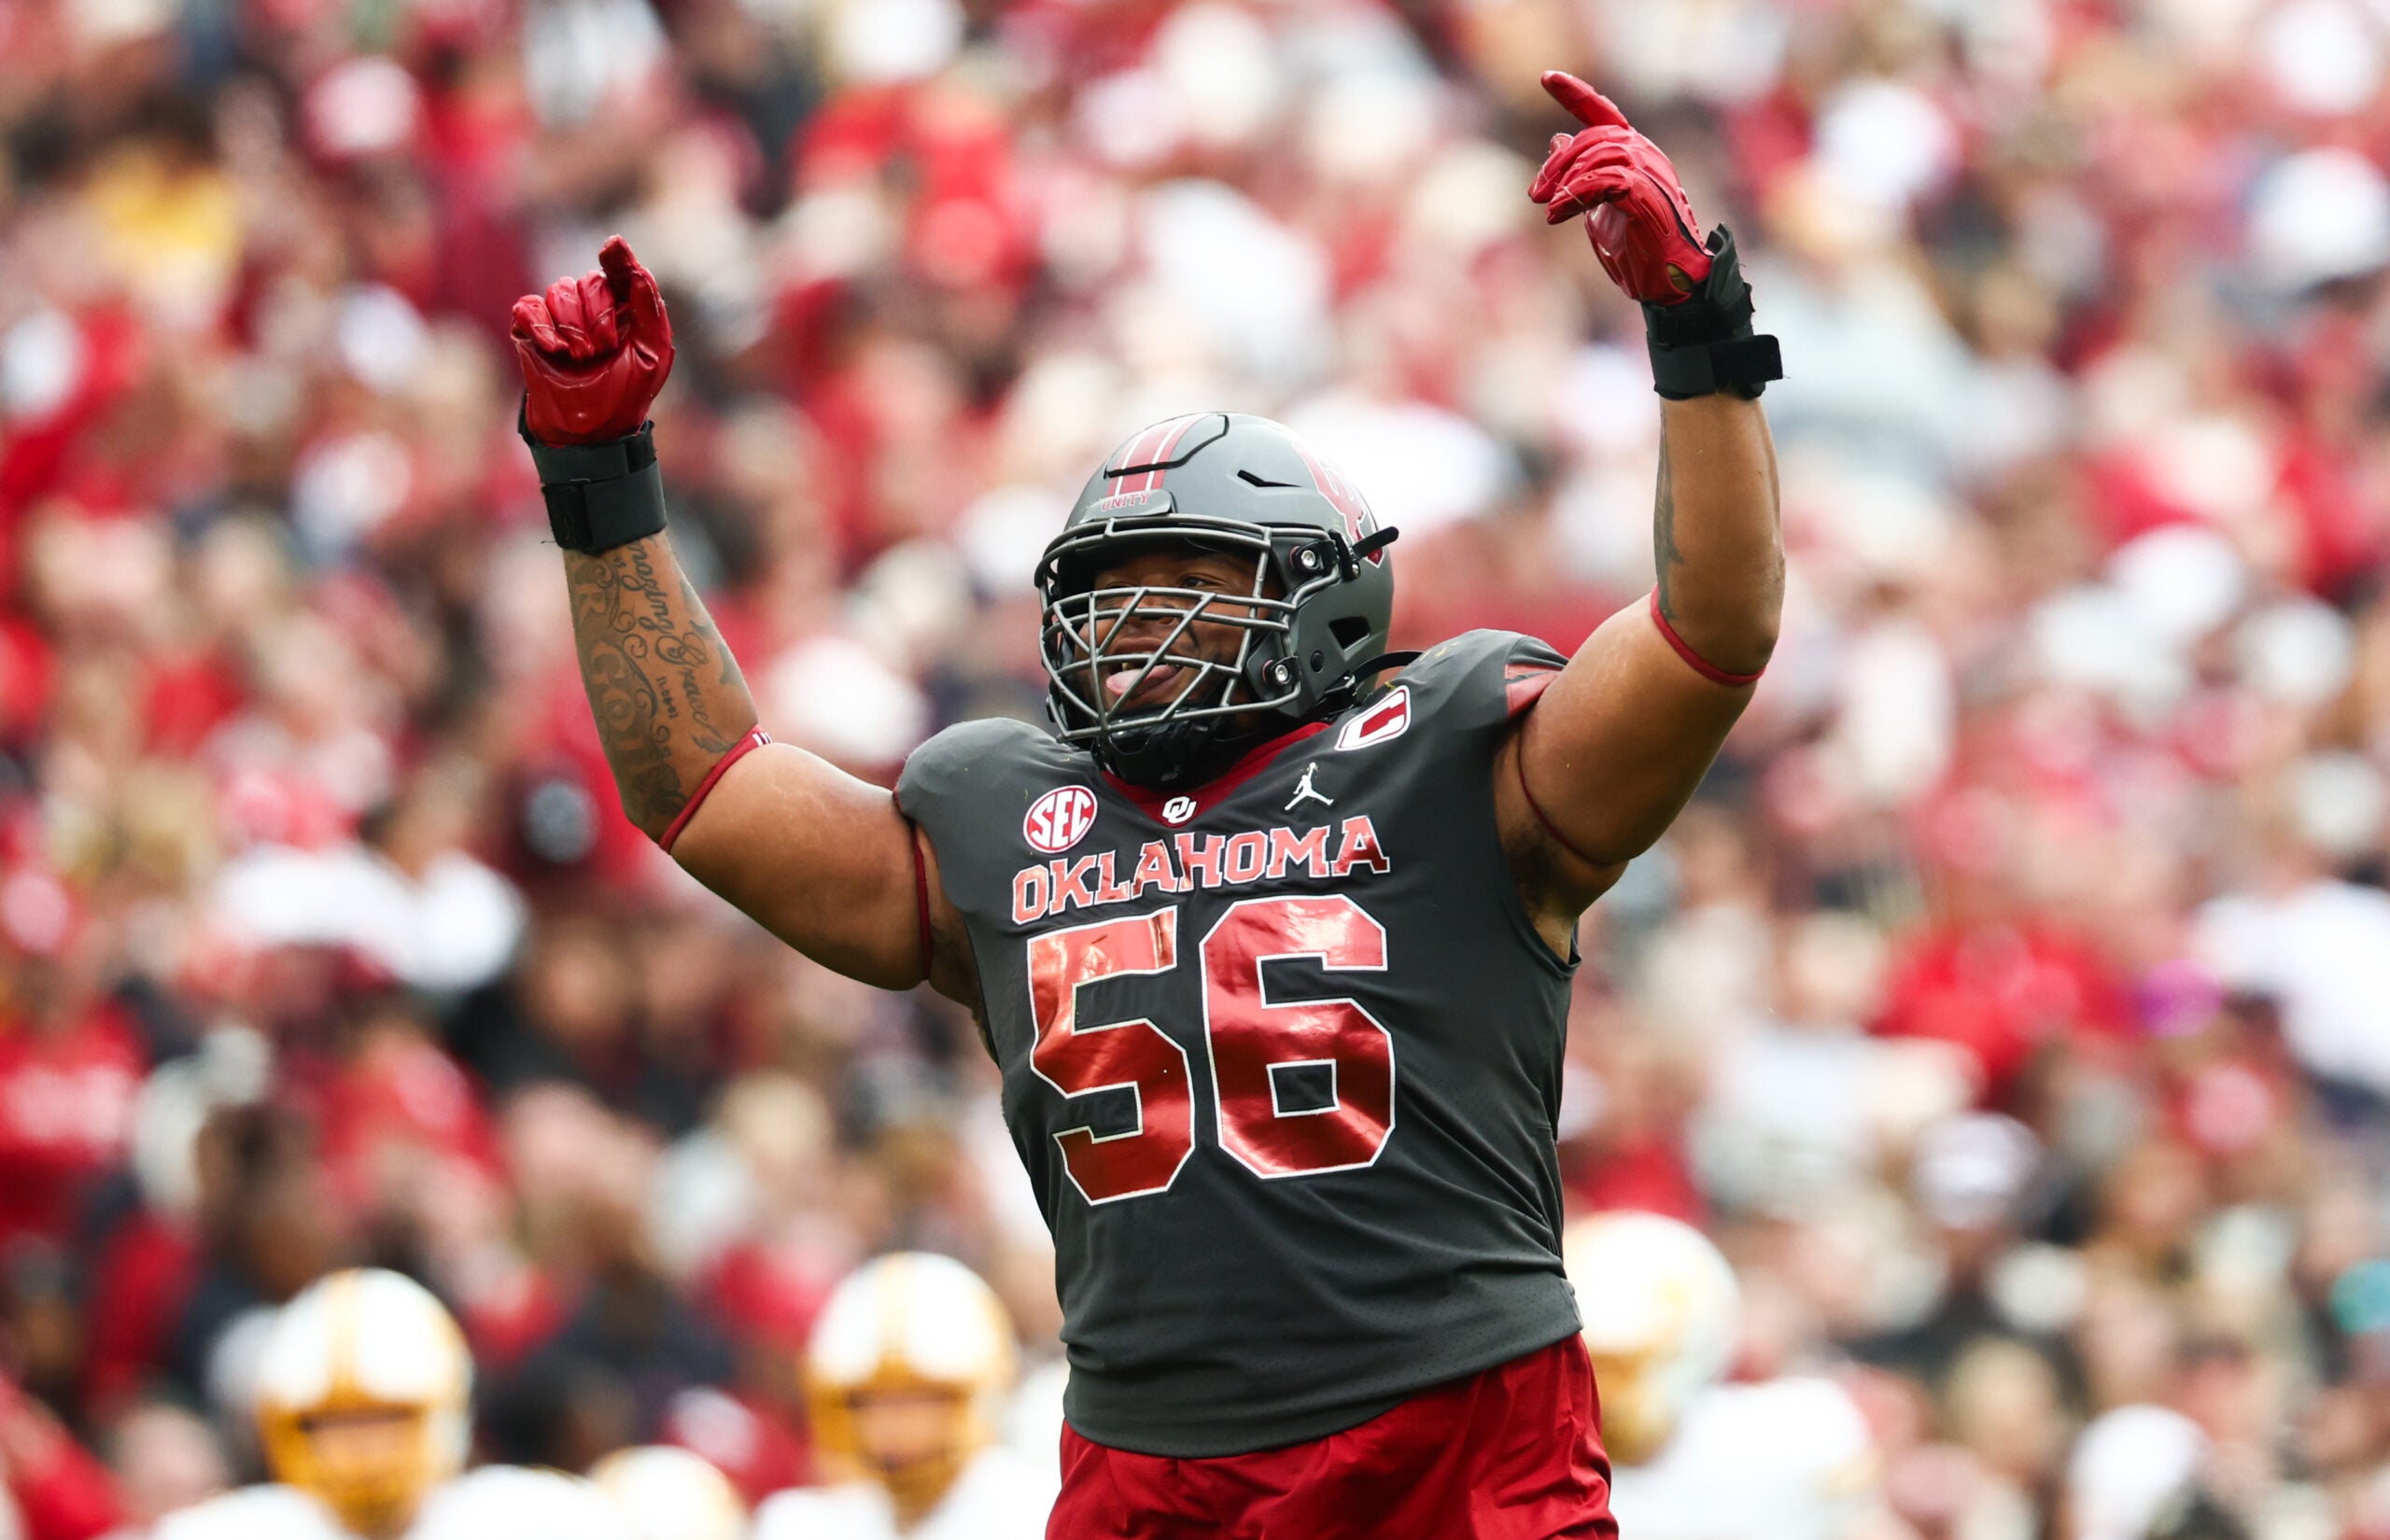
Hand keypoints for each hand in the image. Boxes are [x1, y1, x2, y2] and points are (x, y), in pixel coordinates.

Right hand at [511, 236, 674, 444]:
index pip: (621, 272)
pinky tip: (554, 350)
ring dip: (572, 326)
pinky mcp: (530, 330)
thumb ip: (650, 311)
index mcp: (625, 311)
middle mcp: (592, 309)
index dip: (618, 258)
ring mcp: (560, 318)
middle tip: (601, 350)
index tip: (613, 246)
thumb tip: (639, 271)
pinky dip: (541, 326)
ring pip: (559, 291)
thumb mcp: (652, 356)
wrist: (590, 431)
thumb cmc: (625, 394)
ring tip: (580, 358)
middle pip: (590, 282)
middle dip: (597, 315)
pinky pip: (528, 307)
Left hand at [1527, 72, 1710, 304]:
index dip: (1575, 93)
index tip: (1546, 78)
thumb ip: (1581, 174)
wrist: (1668, 282)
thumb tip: (1557, 138)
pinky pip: (1605, 180)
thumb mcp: (1597, 206)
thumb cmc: (1637, 247)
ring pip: (1599, 153)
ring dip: (1564, 179)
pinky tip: (1556, 214)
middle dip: (1558, 163)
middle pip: (1594, 135)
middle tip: (1535, 194)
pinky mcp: (1646, 194)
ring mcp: (1650, 172)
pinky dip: (1575, 195)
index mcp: (1634, 154)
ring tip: (1547, 205)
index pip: (1603, 112)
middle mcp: (1645, 155)